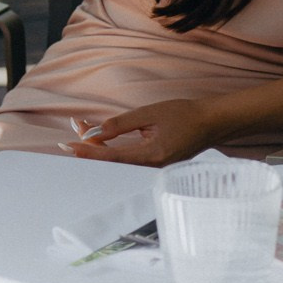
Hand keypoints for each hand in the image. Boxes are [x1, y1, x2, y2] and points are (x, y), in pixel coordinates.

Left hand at [60, 101, 221, 166]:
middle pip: (112, 162)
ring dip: (100, 146)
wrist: (211, 123)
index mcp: (152, 156)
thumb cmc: (186, 115)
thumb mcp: (151, 114)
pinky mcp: (155, 163)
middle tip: (75, 128)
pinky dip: (112, 148)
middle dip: (91, 146)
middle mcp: (152, 167)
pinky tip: (102, 138)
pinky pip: (128, 159)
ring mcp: (154, 168)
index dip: (89, 152)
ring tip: (84, 129)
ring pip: (118, 161)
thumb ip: (122, 124)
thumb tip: (96, 133)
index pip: (112, 158)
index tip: (70, 146)